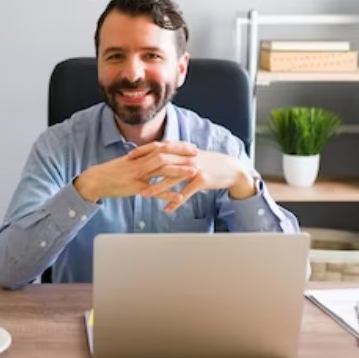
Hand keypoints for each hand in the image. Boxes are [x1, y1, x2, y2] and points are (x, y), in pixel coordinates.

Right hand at [74, 142, 198, 202]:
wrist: (96, 180)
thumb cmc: (113, 172)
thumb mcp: (128, 162)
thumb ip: (142, 159)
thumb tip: (154, 156)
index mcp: (140, 155)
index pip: (162, 146)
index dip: (177, 145)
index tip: (190, 146)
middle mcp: (140, 162)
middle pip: (164, 154)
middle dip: (182, 153)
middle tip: (197, 154)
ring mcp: (138, 174)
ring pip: (161, 170)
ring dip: (179, 170)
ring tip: (194, 172)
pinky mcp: (135, 187)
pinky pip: (154, 191)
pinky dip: (167, 194)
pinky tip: (179, 198)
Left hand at [131, 142, 256, 211]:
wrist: (230, 168)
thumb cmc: (207, 162)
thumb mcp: (190, 155)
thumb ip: (174, 153)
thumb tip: (157, 153)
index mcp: (181, 149)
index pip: (158, 148)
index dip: (143, 152)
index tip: (129, 157)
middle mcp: (185, 157)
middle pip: (161, 163)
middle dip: (145, 170)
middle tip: (131, 178)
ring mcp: (194, 168)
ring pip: (171, 179)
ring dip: (156, 188)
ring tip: (144, 196)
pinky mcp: (201, 180)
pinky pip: (185, 193)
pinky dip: (175, 202)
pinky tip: (167, 209)